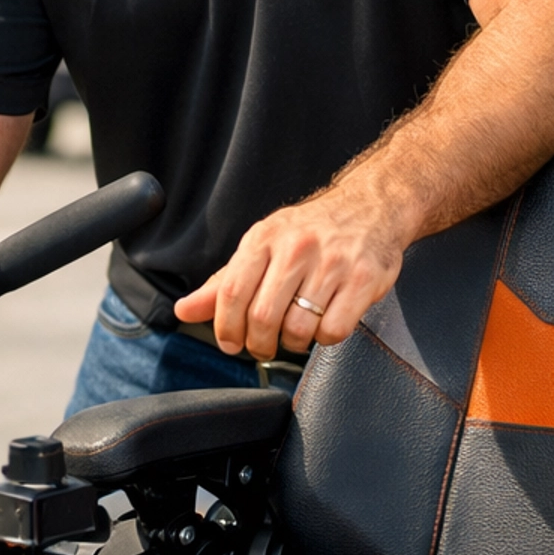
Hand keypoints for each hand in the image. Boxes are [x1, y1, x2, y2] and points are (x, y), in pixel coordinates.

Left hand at [173, 185, 404, 359]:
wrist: (370, 207)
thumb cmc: (310, 232)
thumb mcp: (262, 246)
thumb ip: (223, 283)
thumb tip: (183, 311)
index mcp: (264, 238)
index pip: (232, 292)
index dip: (226, 328)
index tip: (231, 343)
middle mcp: (296, 248)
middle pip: (263, 317)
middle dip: (259, 344)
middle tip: (264, 346)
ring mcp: (332, 263)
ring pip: (298, 329)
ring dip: (293, 343)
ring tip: (296, 333)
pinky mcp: (363, 279)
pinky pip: (334, 330)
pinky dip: (324, 339)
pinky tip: (324, 323)